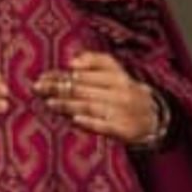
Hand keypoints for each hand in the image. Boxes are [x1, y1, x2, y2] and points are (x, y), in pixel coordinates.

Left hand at [33, 51, 156, 143]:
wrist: (153, 118)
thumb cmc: (124, 91)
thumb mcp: (115, 71)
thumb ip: (95, 61)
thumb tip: (71, 61)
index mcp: (117, 76)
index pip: (83, 75)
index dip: (60, 75)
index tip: (41, 77)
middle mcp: (120, 92)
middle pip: (83, 89)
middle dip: (58, 88)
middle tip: (38, 89)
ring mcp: (122, 112)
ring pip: (90, 106)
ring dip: (68, 104)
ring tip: (49, 102)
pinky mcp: (124, 130)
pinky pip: (104, 125)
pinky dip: (89, 122)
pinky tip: (74, 119)